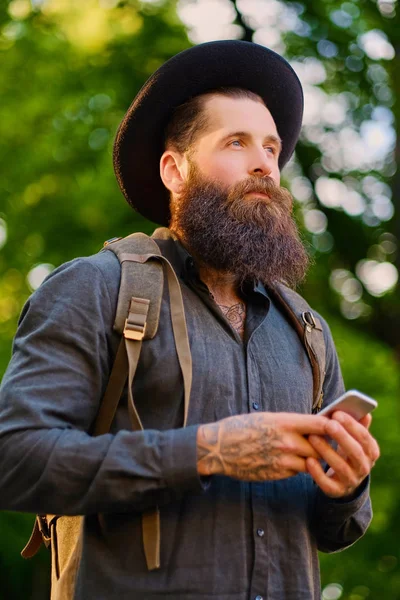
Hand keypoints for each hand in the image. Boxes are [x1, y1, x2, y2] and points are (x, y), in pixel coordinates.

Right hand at [197, 412, 328, 480]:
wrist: (219, 448)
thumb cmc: (242, 428)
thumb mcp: (267, 418)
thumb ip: (290, 423)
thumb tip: (311, 426)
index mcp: (285, 422)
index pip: (320, 423)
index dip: (333, 425)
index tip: (340, 424)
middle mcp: (287, 442)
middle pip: (321, 445)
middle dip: (327, 444)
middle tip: (332, 442)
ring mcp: (283, 460)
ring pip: (312, 461)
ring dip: (315, 458)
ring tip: (315, 452)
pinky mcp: (278, 474)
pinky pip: (298, 471)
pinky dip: (300, 466)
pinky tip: (293, 460)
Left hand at [306, 411, 379, 497]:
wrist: (342, 479)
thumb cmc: (345, 450)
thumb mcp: (352, 439)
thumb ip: (356, 426)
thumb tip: (366, 414)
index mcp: (370, 453)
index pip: (365, 438)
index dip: (352, 425)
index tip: (336, 414)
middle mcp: (364, 468)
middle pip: (355, 452)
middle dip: (341, 437)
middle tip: (328, 424)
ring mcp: (351, 481)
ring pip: (341, 467)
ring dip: (326, 451)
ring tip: (312, 437)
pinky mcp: (337, 491)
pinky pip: (328, 484)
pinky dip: (318, 473)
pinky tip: (309, 460)